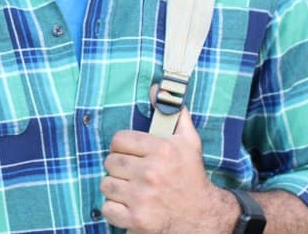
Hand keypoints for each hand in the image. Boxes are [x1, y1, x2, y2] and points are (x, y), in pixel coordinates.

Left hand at [100, 106, 235, 232]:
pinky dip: (114, 209)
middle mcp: (151, 173)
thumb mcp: (188, 141)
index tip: (131, 154)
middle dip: (119, 167)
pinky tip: (128, 205)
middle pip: (110, 162)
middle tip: (132, 173)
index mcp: (162, 150)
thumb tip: (156, 87)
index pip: (119, 140)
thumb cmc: (191, 176)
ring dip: (116, 188)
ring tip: (131, 189)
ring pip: (106, 184)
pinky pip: (107, 208)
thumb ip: (172, 113)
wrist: (201, 216)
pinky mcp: (136, 219)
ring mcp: (142, 197)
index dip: (123, 147)